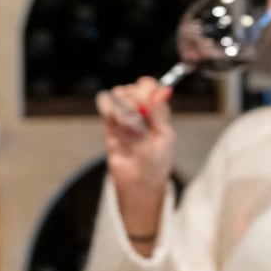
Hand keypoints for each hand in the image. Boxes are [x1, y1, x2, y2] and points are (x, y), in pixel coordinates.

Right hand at [95, 78, 173, 239]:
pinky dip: (107, 108)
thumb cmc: (156, 163)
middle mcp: (141, 111)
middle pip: (132, 88)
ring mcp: (124, 117)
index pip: (150, 87)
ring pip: (117, 95)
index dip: (146, 88)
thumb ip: (160, 113)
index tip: (146, 100)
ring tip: (126, 124)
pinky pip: (105, 106)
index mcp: (158, 111)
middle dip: (133, 99)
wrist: (138, 183)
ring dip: (121, 106)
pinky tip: (114, 121)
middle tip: (137, 116)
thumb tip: (163, 90)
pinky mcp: (110, 125)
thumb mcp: (165, 137)